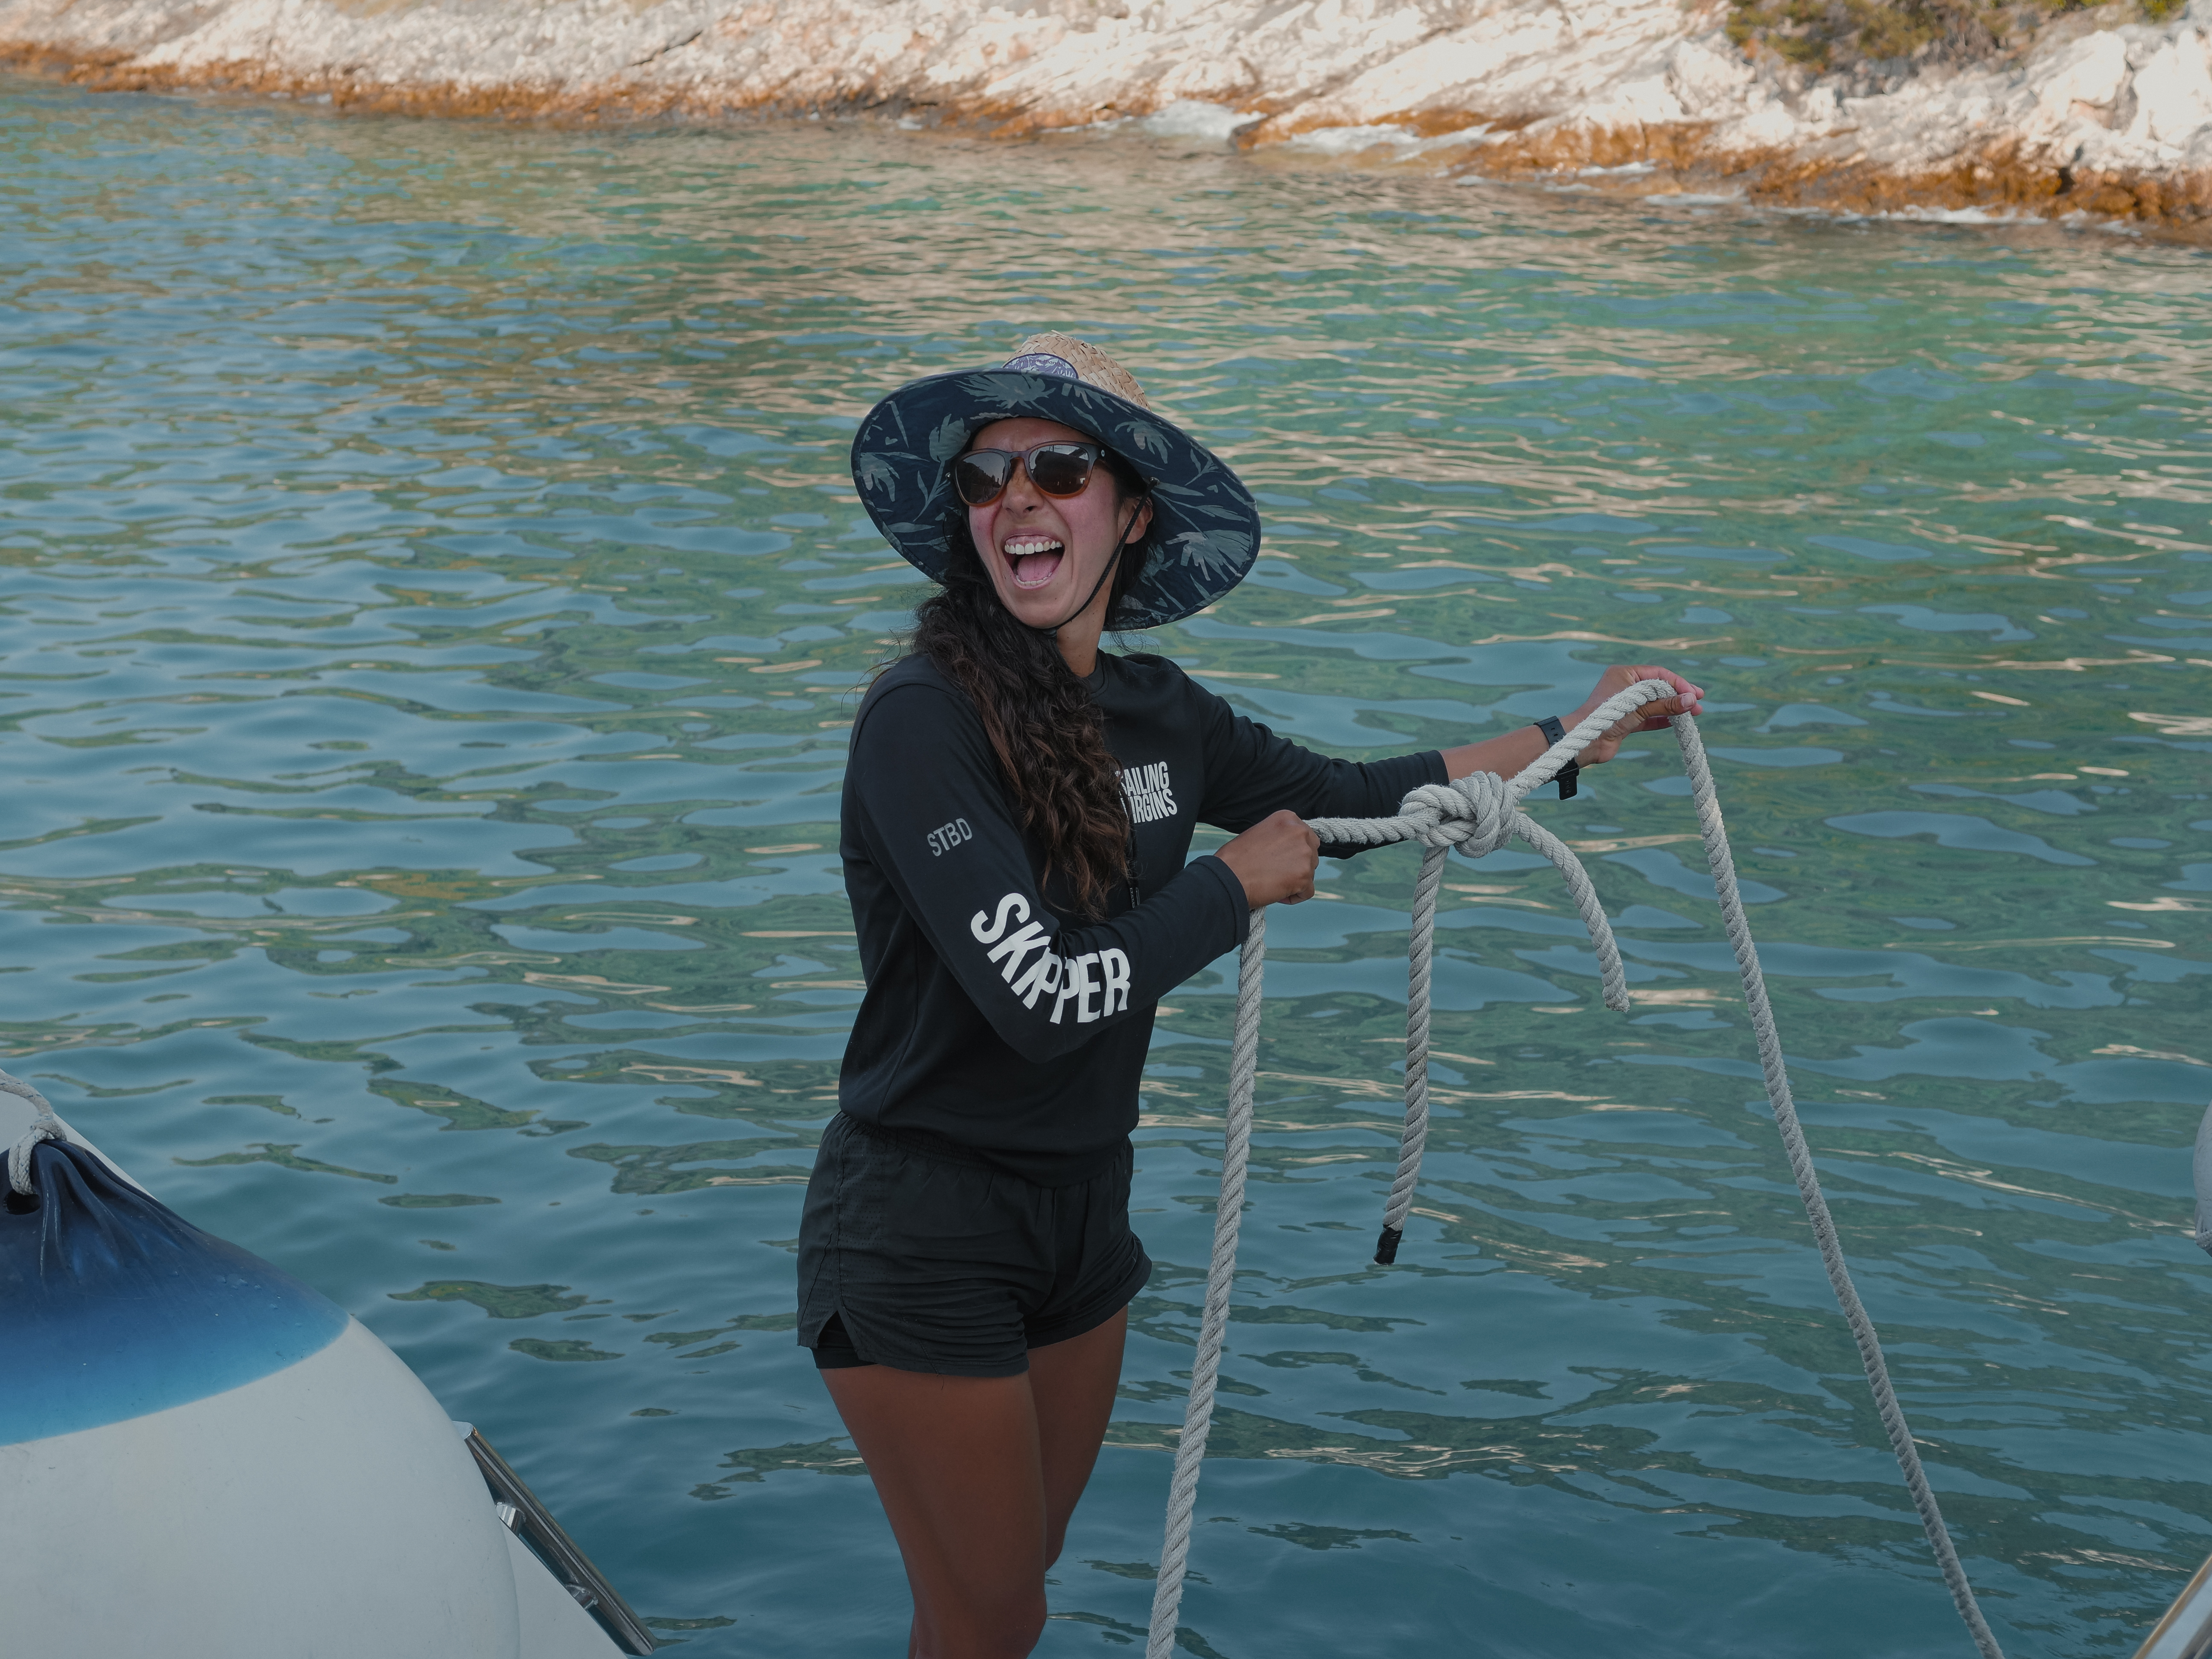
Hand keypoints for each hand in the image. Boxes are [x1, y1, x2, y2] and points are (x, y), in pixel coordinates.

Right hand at [1216, 810, 1319, 908]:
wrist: (1228, 878)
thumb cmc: (1235, 858)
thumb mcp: (1258, 833)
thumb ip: (1279, 837)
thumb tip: (1289, 851)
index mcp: (1288, 818)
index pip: (1304, 836)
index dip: (1293, 851)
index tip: (1278, 859)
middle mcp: (1300, 832)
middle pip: (1311, 853)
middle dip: (1298, 864)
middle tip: (1277, 872)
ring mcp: (1304, 854)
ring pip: (1310, 872)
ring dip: (1295, 880)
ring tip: (1273, 883)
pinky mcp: (1304, 876)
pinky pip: (1308, 891)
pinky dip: (1295, 896)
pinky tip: (1279, 895)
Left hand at [1568, 664, 1704, 765]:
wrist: (1585, 742)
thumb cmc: (1606, 717)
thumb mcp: (1639, 707)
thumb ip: (1665, 704)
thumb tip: (1691, 701)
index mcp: (1624, 674)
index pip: (1658, 674)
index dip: (1678, 683)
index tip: (1695, 694)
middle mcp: (1625, 686)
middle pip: (1658, 688)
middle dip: (1679, 695)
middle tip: (1698, 703)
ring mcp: (1626, 704)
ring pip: (1655, 703)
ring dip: (1673, 708)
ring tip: (1695, 713)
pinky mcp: (1626, 721)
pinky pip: (1649, 717)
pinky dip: (1662, 719)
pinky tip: (1678, 722)